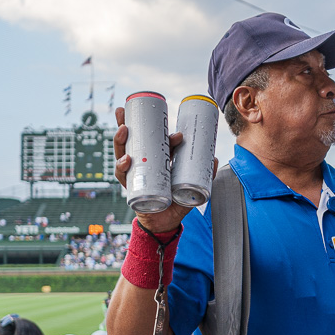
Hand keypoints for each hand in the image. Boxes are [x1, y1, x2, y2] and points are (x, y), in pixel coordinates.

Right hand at [114, 107, 216, 232]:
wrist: (167, 222)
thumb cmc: (177, 201)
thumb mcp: (191, 185)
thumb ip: (203, 174)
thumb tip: (214, 158)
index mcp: (156, 158)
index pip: (152, 138)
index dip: (155, 128)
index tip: (175, 132)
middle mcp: (142, 163)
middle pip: (131, 140)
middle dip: (125, 124)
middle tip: (124, 112)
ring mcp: (135, 174)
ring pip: (122, 153)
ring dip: (120, 140)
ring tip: (124, 130)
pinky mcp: (131, 187)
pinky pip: (123, 175)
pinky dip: (122, 167)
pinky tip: (126, 160)